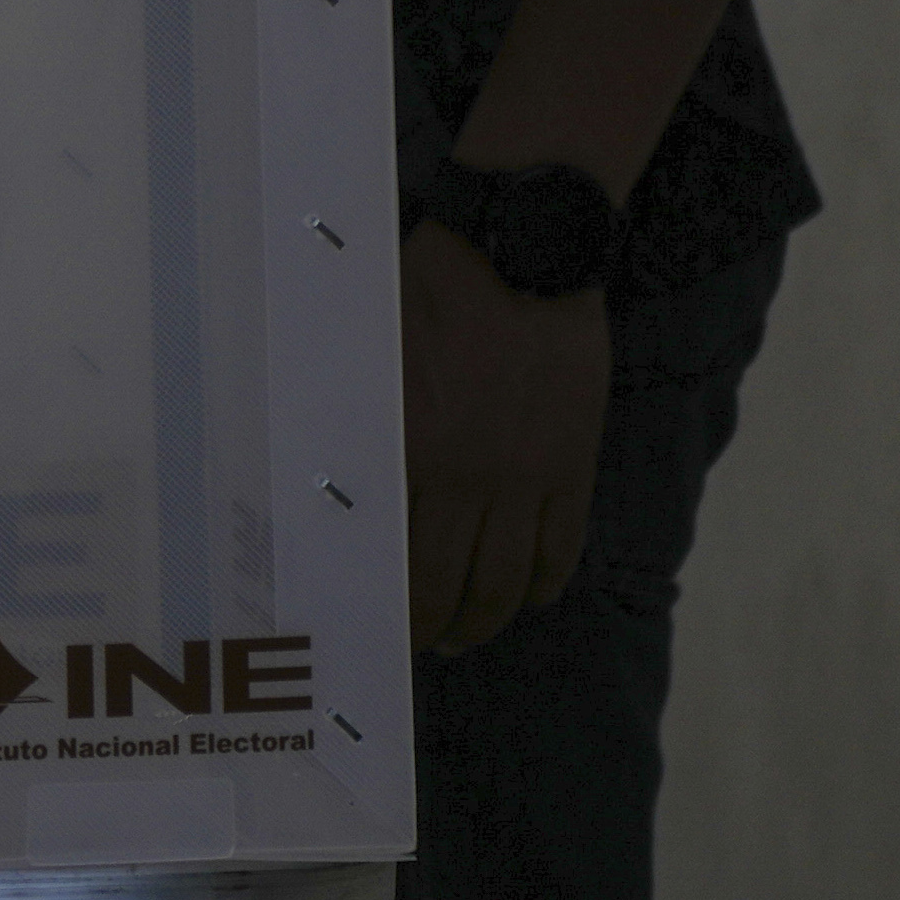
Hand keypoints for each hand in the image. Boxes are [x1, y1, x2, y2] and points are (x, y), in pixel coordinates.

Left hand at [399, 216, 607, 651]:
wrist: (521, 255)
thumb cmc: (427, 291)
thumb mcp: (370, 351)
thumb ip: (359, 413)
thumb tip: (328, 463)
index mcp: (408, 450)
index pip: (393, 553)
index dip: (384, 599)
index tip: (369, 620)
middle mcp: (469, 478)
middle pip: (449, 584)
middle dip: (432, 625)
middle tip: (419, 645)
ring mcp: (527, 478)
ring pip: (508, 579)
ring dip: (487, 618)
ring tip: (467, 635)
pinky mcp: (572, 466)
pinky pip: (562, 546)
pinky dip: (545, 582)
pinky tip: (531, 597)